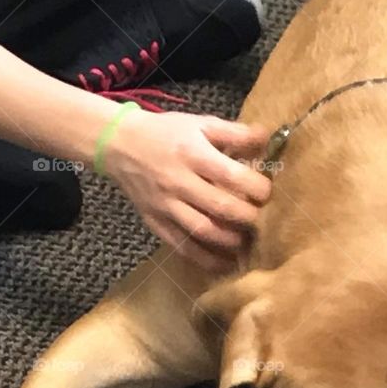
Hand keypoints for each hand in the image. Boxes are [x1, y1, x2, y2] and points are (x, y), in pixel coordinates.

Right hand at [104, 108, 271, 272]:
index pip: (230, 175)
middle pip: (219, 207)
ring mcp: (166, 206)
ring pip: (202, 231)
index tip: (266, 193)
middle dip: (247, 217)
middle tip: (261, 219)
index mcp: (192, 154)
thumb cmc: (165, 133)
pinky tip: (223, 264)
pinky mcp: (156, 223)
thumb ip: (234, 133)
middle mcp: (179, 182)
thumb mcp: (199, 123)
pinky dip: (205, 259)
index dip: (255, 187)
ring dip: (229, 241)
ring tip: (245, 242)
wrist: (119, 146)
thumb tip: (267, 139)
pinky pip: (182, 246)